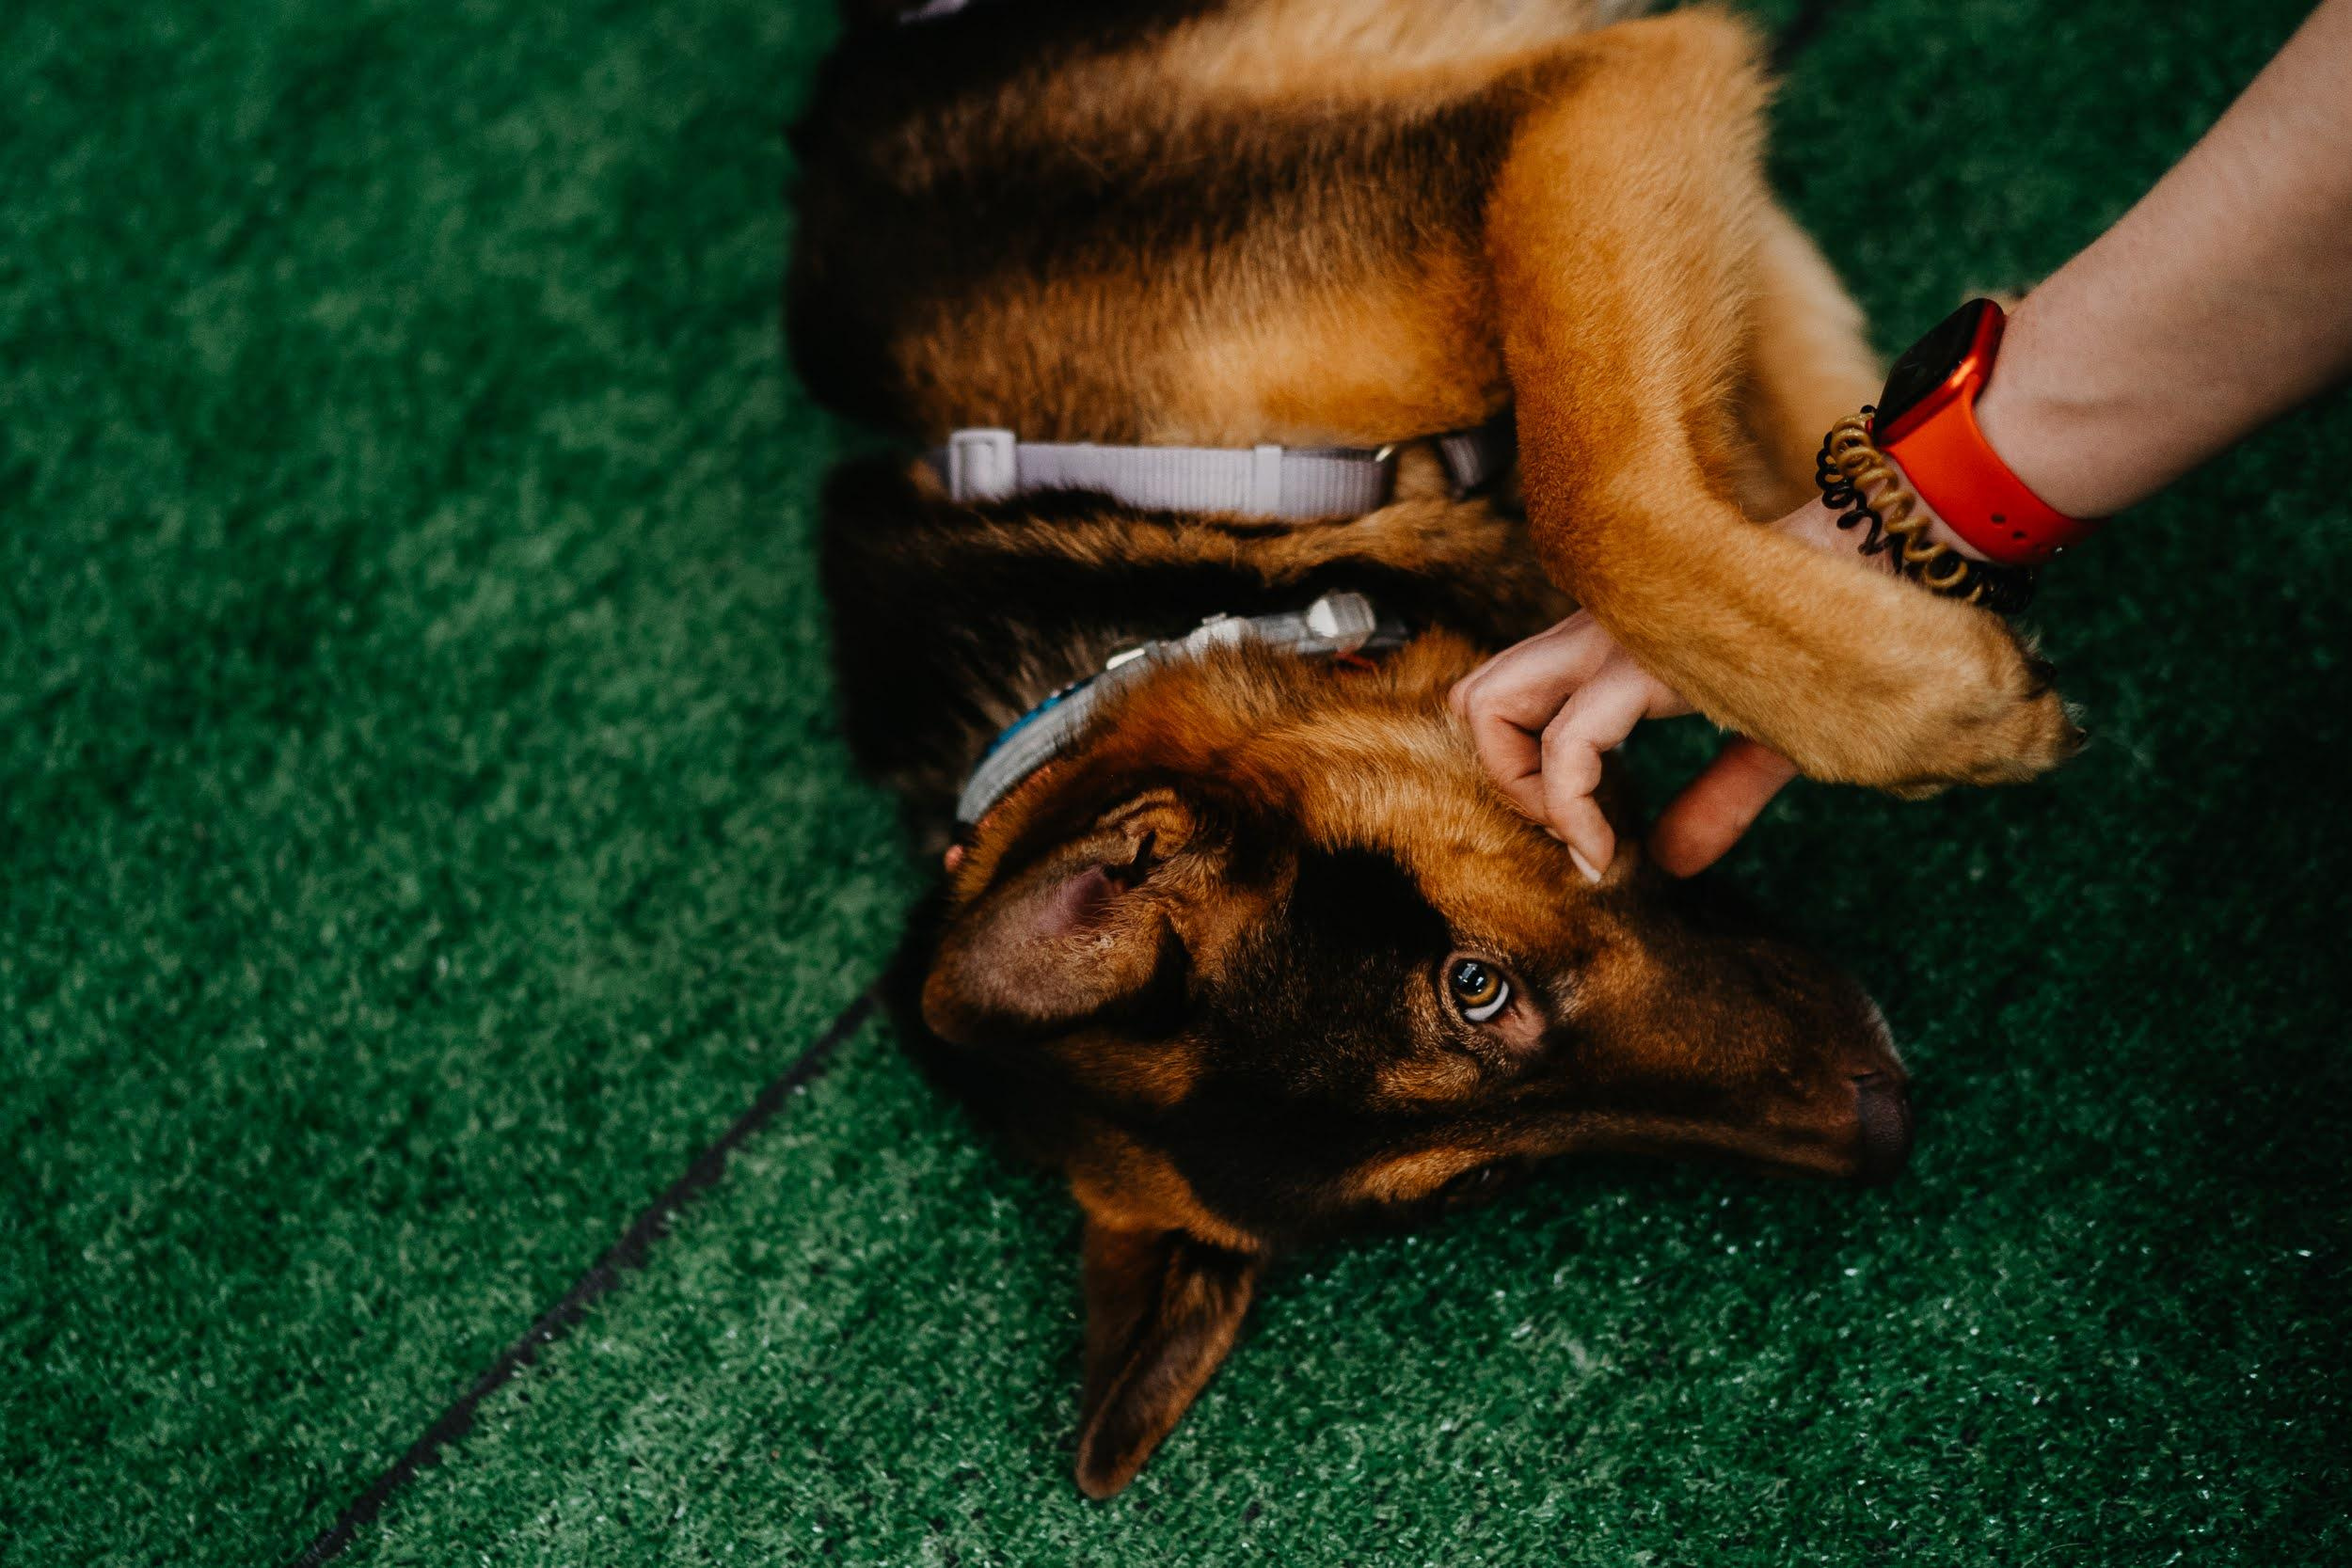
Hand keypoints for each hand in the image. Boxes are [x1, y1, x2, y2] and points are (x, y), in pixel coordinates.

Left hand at [1450, 493, 1949, 879]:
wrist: (1899, 559)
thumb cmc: (1842, 636)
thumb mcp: (1770, 737)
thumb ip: (1715, 798)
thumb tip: (1672, 864)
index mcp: (1612, 641)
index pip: (1504, 694)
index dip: (1519, 776)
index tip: (1586, 841)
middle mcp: (1594, 630)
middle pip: (1471, 697)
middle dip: (1500, 782)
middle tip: (1568, 836)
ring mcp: (1611, 636)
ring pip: (1486, 708)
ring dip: (1520, 794)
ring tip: (1584, 841)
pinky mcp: (1645, 658)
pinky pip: (1567, 745)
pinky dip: (1570, 814)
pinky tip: (1609, 851)